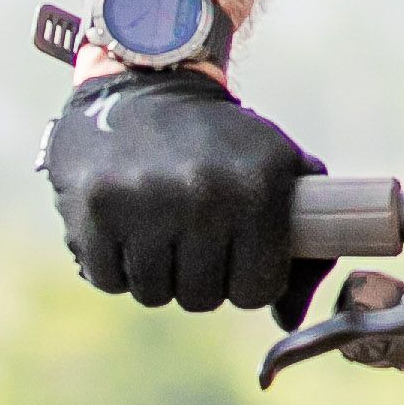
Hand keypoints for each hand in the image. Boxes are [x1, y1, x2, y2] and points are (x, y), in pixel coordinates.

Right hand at [44, 69, 329, 318]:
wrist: (148, 84)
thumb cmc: (225, 143)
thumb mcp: (282, 172)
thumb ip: (307, 247)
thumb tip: (288, 319)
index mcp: (257, 188)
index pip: (256, 290)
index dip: (248, 280)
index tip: (238, 256)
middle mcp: (203, 194)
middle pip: (204, 298)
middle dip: (202, 278)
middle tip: (195, 239)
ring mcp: (145, 202)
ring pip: (155, 294)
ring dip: (158, 273)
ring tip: (161, 229)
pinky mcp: (95, 208)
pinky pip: (109, 280)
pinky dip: (116, 265)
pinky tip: (127, 228)